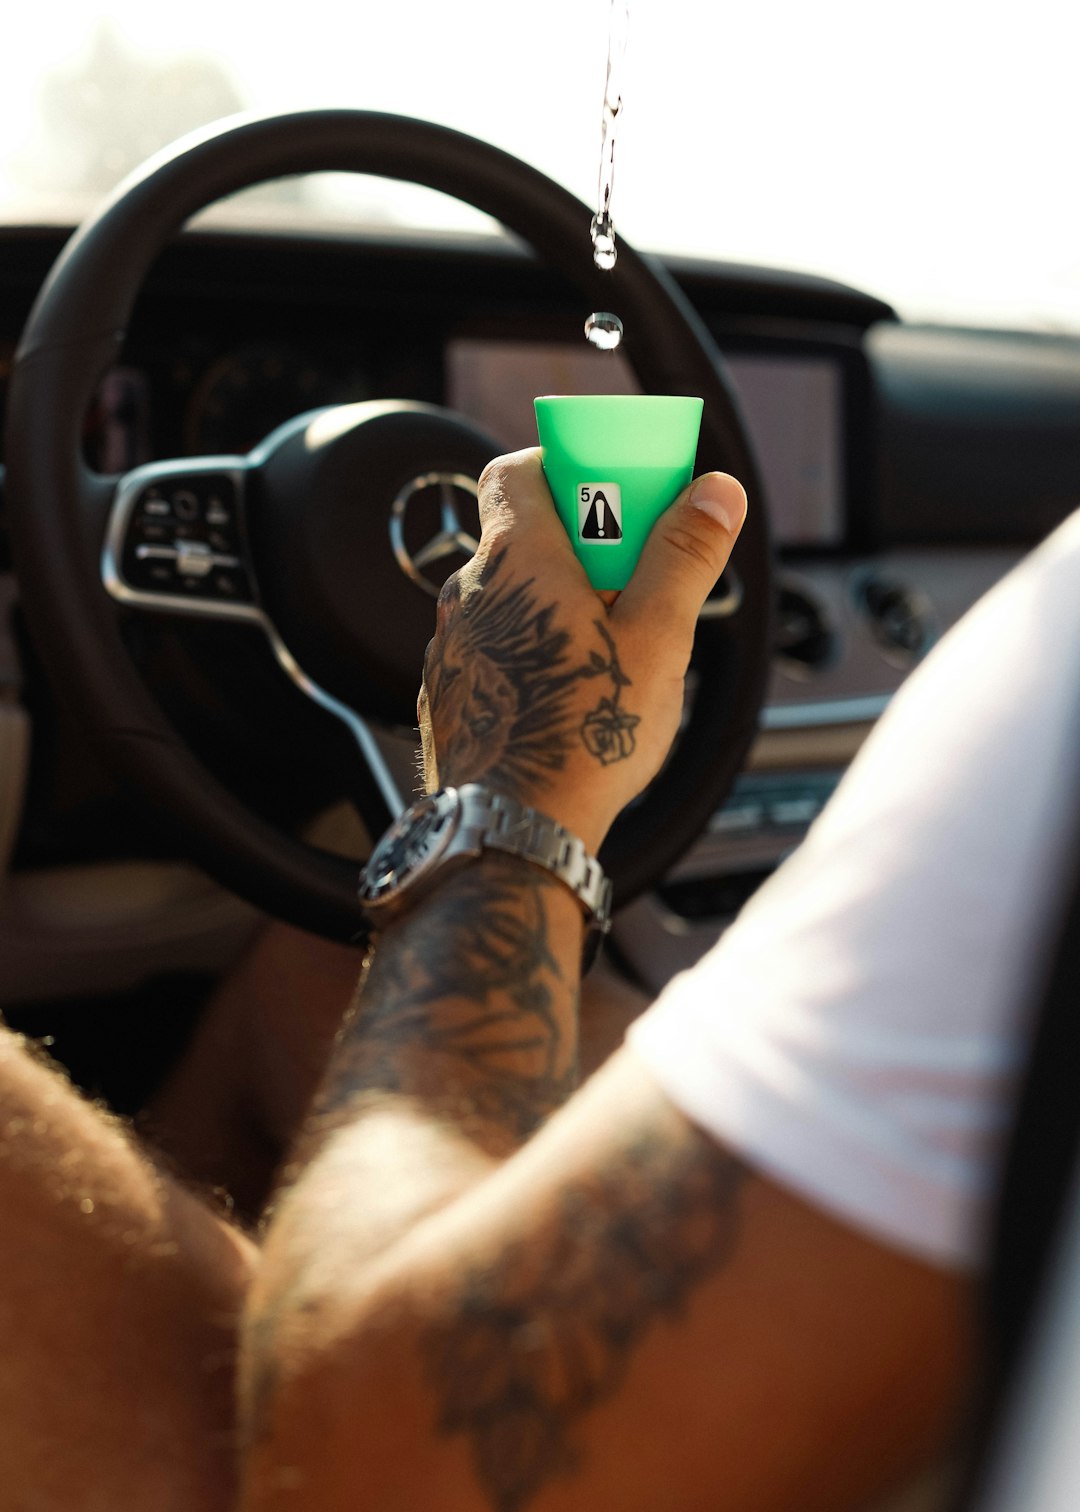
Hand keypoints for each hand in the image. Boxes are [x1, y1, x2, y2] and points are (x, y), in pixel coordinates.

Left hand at [418, 448, 746, 851]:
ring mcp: (452, 645)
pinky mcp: (448, 693)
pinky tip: (568, 693)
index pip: (517, 470)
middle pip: (521, 536)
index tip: (613, 489)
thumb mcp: (657, 636)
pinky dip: (529, 651)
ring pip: (509, 599)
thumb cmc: (583, 733)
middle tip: (634, 583)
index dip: (564, 466)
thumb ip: (684, 556)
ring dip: (554, 604)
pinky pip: (492, 649)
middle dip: (579, 547)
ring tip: (608, 649)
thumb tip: (714, 491)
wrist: (512, 827)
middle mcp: (471, 593)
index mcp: (518, 559)